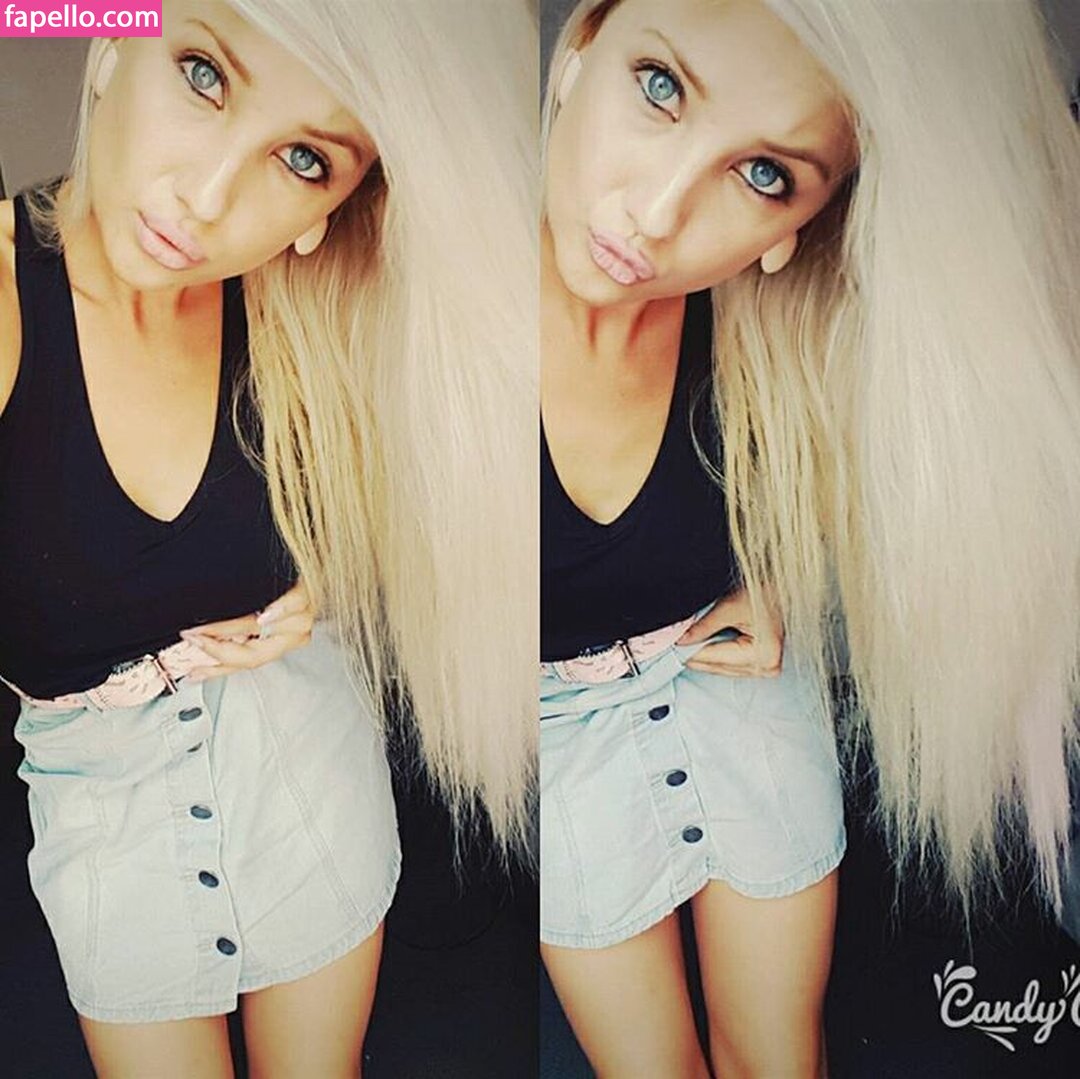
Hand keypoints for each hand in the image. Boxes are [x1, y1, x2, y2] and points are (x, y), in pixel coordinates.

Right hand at [178, 579, 314, 682]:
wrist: (305, 563)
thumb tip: (196, 644)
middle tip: (191, 639)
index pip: (244, 664)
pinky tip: (263, 615)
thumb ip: (232, 633)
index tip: (192, 673)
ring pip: (264, 630)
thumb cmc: (278, 588)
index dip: (216, 670)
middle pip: (254, 656)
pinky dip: (278, 610)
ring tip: (206, 627)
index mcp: (278, 643)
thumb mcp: (253, 615)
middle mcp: (291, 635)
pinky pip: (294, 605)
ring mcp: (300, 616)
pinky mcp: (306, 592)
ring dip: (230, 628)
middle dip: (216, 649)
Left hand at [676, 586, 783, 676]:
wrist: (781, 592)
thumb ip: (703, 626)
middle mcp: (766, 668)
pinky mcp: (761, 667)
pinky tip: (704, 646)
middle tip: (673, 645)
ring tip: (686, 643)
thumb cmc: (762, 595)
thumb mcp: (728, 607)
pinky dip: (716, 656)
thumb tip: (681, 640)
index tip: (670, 646)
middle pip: (717, 667)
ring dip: (704, 657)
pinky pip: (730, 666)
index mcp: (762, 655)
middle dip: (695, 654)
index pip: (715, 658)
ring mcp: (765, 670)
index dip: (689, 651)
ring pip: (721, 669)